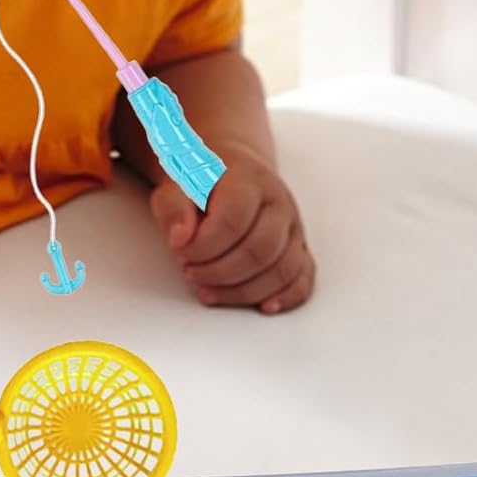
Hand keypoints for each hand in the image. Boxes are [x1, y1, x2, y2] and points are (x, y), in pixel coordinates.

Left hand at [150, 143, 314, 312]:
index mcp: (249, 180)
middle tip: (190, 273)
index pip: (233, 222)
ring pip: (282, 270)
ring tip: (208, 291)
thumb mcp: (176, 182)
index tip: (179, 253)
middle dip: (220, 273)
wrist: (229, 170)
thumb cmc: (201, 179)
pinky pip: (303, 277)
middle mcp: (278, 202)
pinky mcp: (298, 247)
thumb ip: (173, 207)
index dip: (203, 247)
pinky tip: (263, 307)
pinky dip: (286, 296)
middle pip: (260, 251)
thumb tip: (180, 239)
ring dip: (243, 291)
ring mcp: (292, 227)